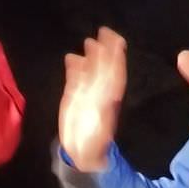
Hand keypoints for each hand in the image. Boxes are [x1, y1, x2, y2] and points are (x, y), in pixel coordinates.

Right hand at [58, 27, 126, 171]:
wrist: (81, 156)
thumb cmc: (94, 148)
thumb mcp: (102, 132)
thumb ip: (103, 116)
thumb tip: (109, 99)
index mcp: (110, 100)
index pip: (115, 74)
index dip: (116, 57)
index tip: (117, 41)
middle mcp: (100, 94)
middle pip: (104, 68)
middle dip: (104, 51)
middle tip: (103, 31)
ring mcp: (87, 95)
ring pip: (90, 71)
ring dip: (91, 56)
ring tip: (89, 41)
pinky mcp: (74, 98)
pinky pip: (75, 79)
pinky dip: (74, 68)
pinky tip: (70, 57)